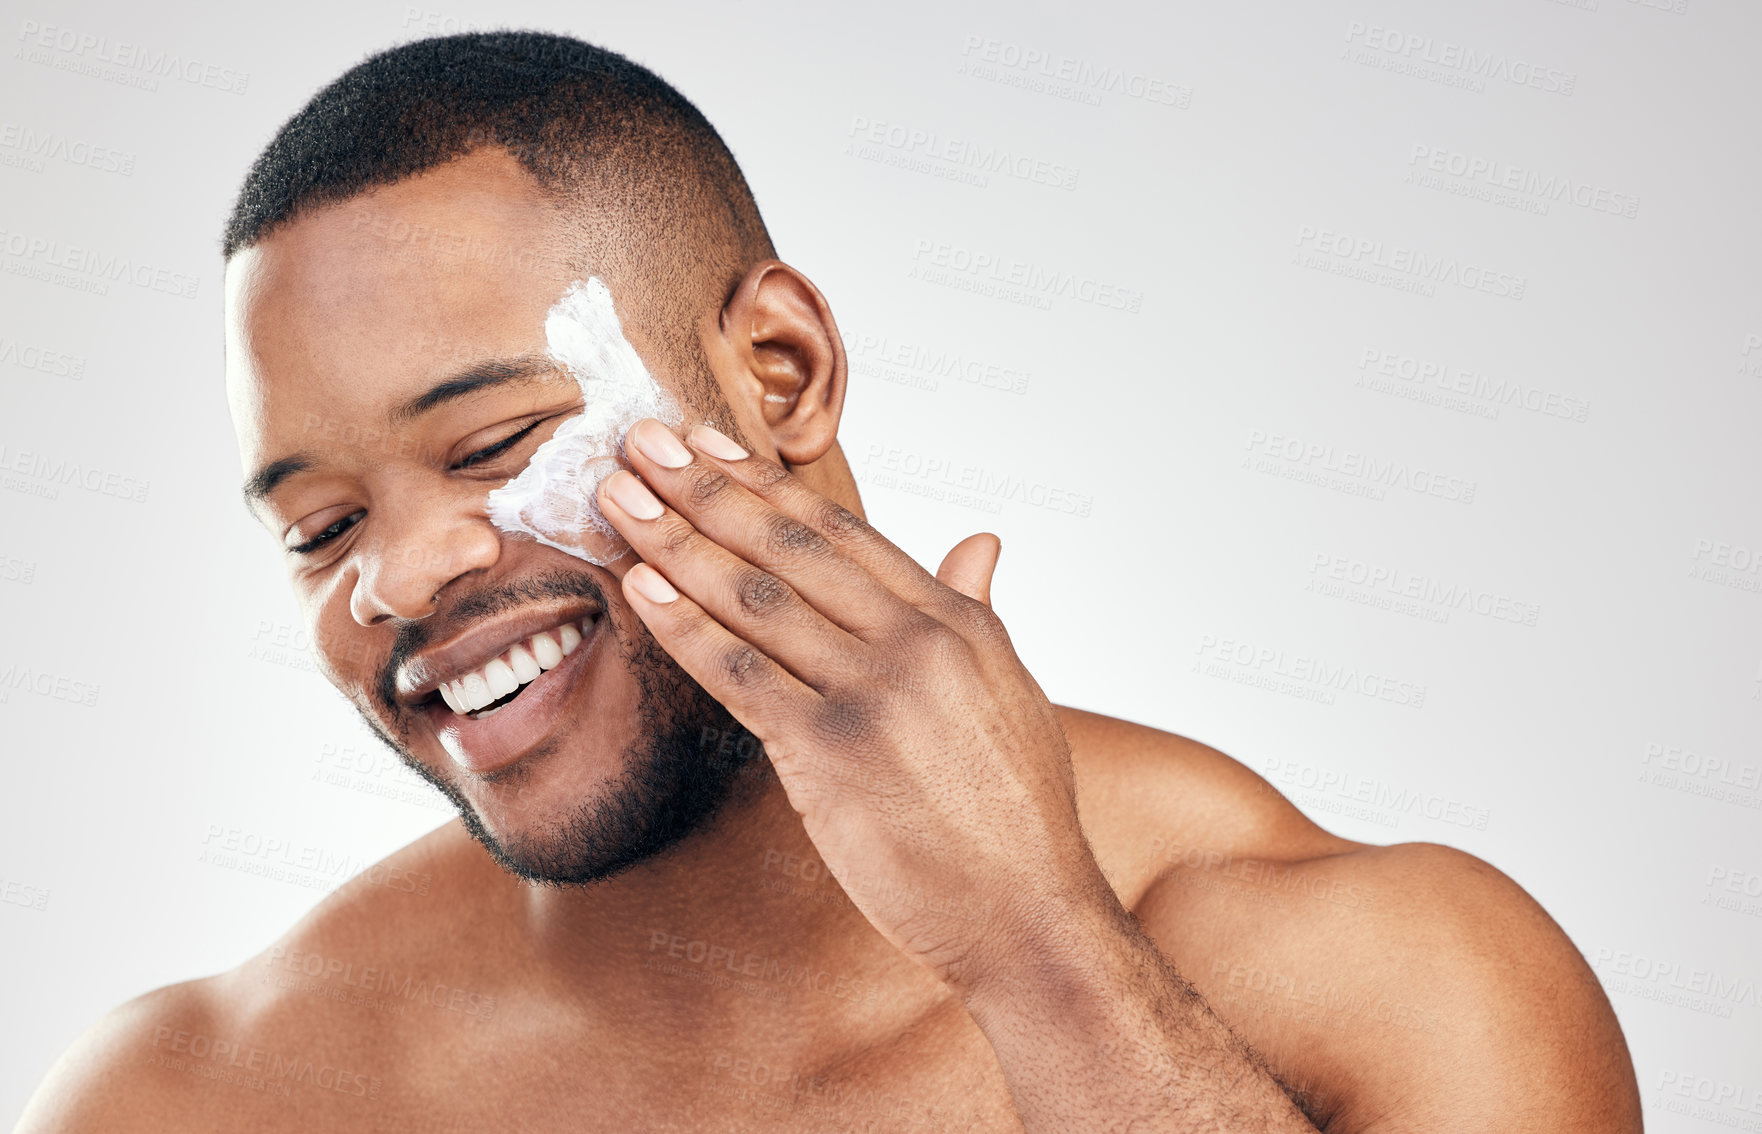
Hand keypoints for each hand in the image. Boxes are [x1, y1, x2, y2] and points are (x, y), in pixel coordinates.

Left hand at [595, 418, 1114, 988]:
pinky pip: (740, 675)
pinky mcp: (832, 752)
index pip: (841, 532)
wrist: (1029, 910)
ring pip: (755, 600)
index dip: (766, 483)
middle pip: (788, 548)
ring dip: (676, 543)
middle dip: (705, 489)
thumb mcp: (1011, 688)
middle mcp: (915, 641)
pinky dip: (684, 629)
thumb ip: (979, 609)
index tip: (709, 442)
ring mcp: (873, 693)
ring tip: (618, 499)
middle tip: (642, 440)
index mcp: (954, 620)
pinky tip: (640, 590)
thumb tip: (980, 542)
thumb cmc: (1016, 810)